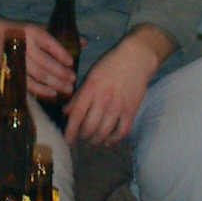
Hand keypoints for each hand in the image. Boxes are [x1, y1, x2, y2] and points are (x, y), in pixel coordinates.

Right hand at [0, 10, 75, 100]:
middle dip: (62, 73)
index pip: (50, 44)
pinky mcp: (12, 71)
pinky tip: (52, 93)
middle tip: (73, 80)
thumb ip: (60, 36)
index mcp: (33, 32)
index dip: (62, 54)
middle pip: (46, 63)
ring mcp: (18, 60)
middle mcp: (26, 45)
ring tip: (68, 89)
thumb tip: (84, 42)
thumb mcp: (39, 28)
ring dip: (55, 83)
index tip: (72, 63)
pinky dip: (41, 90)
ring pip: (39, 75)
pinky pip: (29, 84)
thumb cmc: (20, 32)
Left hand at [63, 25, 173, 145]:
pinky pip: (122, 131)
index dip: (70, 130)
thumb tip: (66, 112)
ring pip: (104, 132)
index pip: (77, 115)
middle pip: (89, 127)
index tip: (67, 140)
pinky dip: (113, 140)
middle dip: (82, 137)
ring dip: (95, 141)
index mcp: (90, 89)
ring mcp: (118, 106)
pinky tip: (107, 141)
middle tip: (80, 138)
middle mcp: (103, 99)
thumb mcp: (90, 76)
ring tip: (91, 142)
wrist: (136, 58)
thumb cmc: (110, 65)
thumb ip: (78, 96)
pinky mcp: (131, 110)